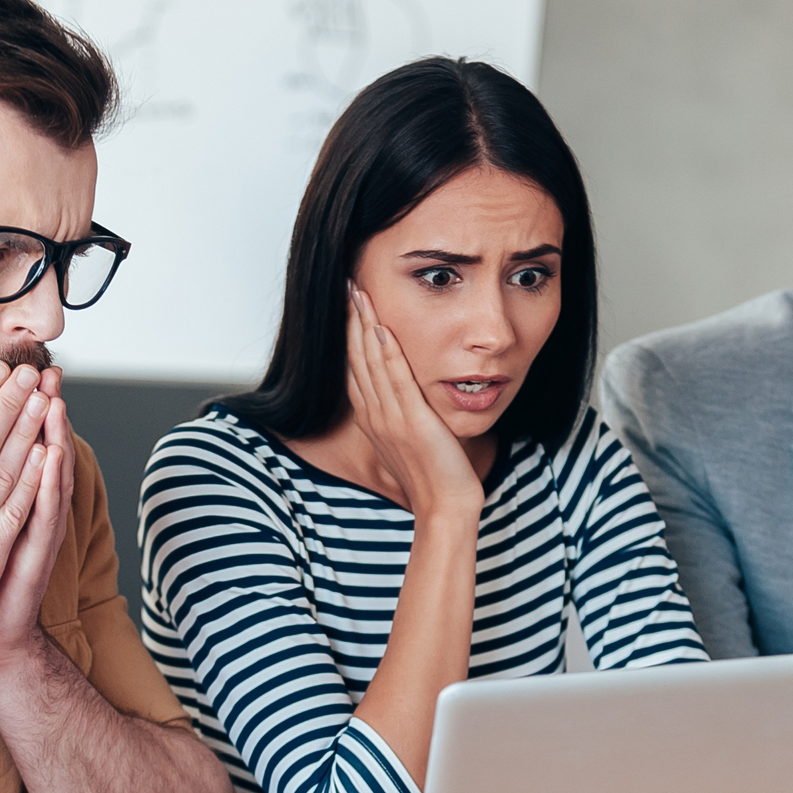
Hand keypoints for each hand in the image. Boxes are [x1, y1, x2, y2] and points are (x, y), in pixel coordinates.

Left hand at [0, 366, 75, 673]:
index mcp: (1, 499)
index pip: (11, 443)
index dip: (12, 407)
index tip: (13, 371)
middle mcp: (25, 510)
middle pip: (36, 450)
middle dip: (39, 410)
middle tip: (45, 373)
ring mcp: (34, 532)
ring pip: (47, 477)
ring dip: (52, 437)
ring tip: (53, 402)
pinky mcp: (33, 556)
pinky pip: (44, 516)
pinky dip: (49, 486)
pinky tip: (52, 458)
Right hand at [347, 289, 482, 518]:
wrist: (444, 507)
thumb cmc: (435, 476)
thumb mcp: (411, 440)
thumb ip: (403, 415)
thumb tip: (406, 397)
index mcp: (373, 419)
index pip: (354, 368)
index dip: (350, 334)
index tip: (349, 305)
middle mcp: (375, 416)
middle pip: (356, 359)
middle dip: (351, 320)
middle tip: (348, 285)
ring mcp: (390, 419)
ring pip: (370, 364)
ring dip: (364, 326)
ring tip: (359, 293)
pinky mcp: (411, 423)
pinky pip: (396, 382)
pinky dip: (387, 354)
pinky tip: (383, 329)